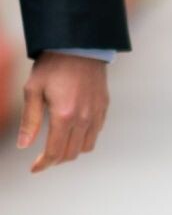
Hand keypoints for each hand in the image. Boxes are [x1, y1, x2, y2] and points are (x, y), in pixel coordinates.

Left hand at [16, 53, 109, 170]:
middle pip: (71, 154)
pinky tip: (73, 131)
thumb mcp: (33, 90)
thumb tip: (23, 146)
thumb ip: (29, 121)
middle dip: (55, 160)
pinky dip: (84, 138)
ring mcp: (96, 113)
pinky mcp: (104, 107)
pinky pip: (96, 132)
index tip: (34, 169)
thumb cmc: (53, 65)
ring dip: (71, 151)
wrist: (80, 45)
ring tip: (58, 145)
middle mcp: (83, 118)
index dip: (43, 164)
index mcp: (64, 115)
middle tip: (43, 158)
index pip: (55, 152)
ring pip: (86, 147)